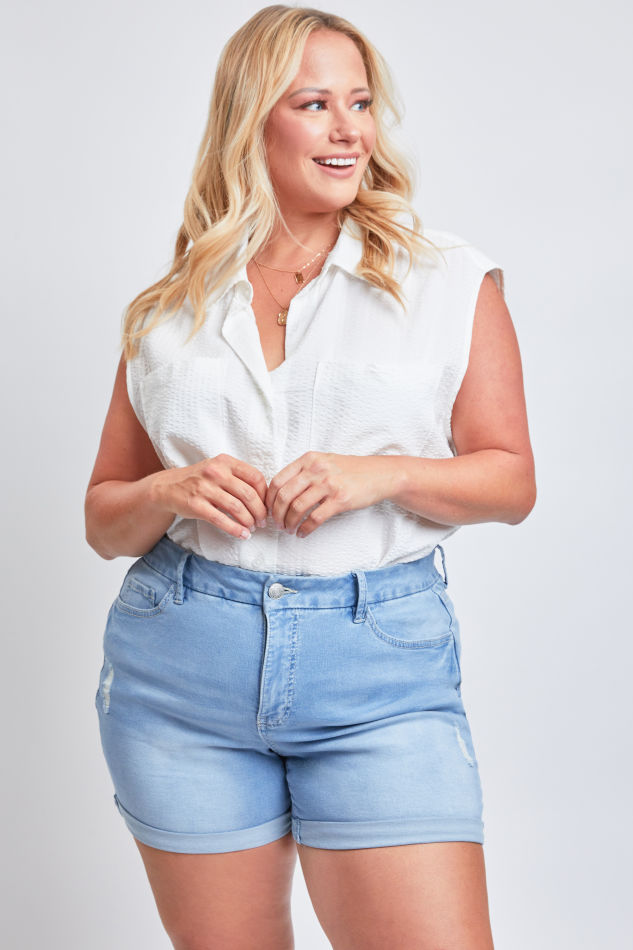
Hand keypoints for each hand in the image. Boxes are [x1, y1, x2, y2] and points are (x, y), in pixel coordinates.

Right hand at [149, 454, 268, 539]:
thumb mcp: (218, 469)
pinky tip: (242, 535)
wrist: (168, 487)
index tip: (266, 505)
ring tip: (252, 528)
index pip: (255, 477)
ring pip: (237, 508)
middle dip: (259, 511)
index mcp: (225, 462)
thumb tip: (264, 497)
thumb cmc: (200, 479)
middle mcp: (216, 472)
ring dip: (249, 521)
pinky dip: (235, 530)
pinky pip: (221, 520)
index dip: (264, 494)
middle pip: (248, 494)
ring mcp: (205, 488)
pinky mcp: (196, 505)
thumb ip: (238, 477)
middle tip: (262, 521)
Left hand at [265, 452, 399, 538]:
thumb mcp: (324, 462)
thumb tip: (280, 492)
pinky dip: (305, 529)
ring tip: (289, 530)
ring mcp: (329, 484)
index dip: (269, 499)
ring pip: (297, 508)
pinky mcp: (340, 500)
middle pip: (284, 496)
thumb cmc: (350, 470)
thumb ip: (303, 472)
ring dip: (289, 523)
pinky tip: (303, 533)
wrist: (380, 474)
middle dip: (277, 514)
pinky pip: (315, 518)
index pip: (278, 480)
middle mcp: (316, 470)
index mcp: (308, 459)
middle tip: (277, 524)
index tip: (268, 510)